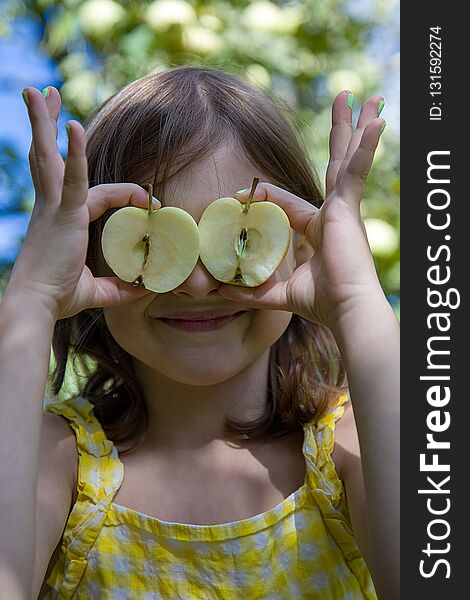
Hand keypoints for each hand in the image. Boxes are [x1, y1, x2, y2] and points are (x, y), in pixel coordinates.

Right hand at [6, 86, 151, 320]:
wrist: (37, 304)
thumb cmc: (58, 297)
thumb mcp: (94, 290)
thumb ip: (118, 289)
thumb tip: (142, 292)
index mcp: (61, 219)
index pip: (96, 192)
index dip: (126, 193)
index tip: (150, 202)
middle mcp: (53, 206)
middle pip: (49, 157)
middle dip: (47, 126)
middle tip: (46, 95)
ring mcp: (54, 206)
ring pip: (49, 156)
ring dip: (45, 122)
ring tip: (42, 91)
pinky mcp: (62, 212)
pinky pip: (72, 177)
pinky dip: (75, 153)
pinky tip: (74, 126)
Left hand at [217, 91, 385, 330]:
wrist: (345, 309)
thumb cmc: (321, 302)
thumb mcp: (279, 293)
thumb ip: (252, 290)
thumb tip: (221, 292)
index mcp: (318, 227)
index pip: (287, 202)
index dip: (261, 197)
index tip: (237, 198)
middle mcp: (333, 212)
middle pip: (333, 163)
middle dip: (339, 134)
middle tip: (346, 102)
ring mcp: (342, 207)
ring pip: (345, 158)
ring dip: (353, 126)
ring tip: (362, 97)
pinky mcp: (348, 207)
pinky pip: (354, 171)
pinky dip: (365, 148)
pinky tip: (376, 123)